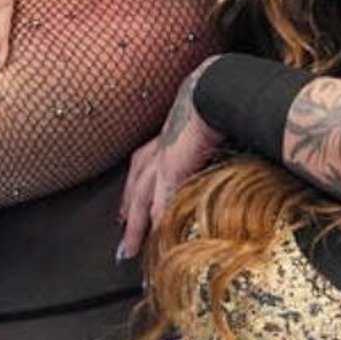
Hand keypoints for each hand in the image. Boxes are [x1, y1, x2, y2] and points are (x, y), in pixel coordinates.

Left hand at [118, 61, 224, 259]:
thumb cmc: (216, 99)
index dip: (135, 186)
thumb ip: (208, 136)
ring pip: (140, 199)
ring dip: (134, 224)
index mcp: (166, 137)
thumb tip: (219, 140)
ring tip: (129, 248)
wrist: (213, 91)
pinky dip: (157, 221)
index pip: (143, 164)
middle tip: (121, 236)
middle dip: (127, 213)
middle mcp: (158, 150)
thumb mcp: (206, 121)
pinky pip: (160, 202)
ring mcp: (162, 160)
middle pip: (135, 187)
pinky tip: (156, 237)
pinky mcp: (171, 170)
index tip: (127, 204)